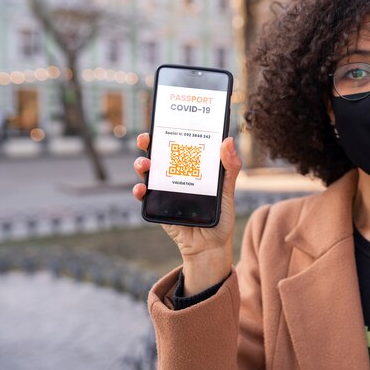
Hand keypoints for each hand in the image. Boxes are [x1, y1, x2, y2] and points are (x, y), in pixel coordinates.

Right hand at [132, 133, 241, 294]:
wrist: (210, 247)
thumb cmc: (221, 217)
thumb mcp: (228, 191)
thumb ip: (230, 168)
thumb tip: (228, 141)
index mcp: (193, 168)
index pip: (180, 145)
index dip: (171, 132)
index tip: (164, 122)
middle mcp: (176, 176)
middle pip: (159, 155)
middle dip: (149, 144)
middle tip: (147, 139)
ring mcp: (165, 191)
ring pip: (147, 173)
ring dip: (141, 165)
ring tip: (145, 165)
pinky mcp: (157, 207)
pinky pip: (143, 197)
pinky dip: (138, 191)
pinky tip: (141, 189)